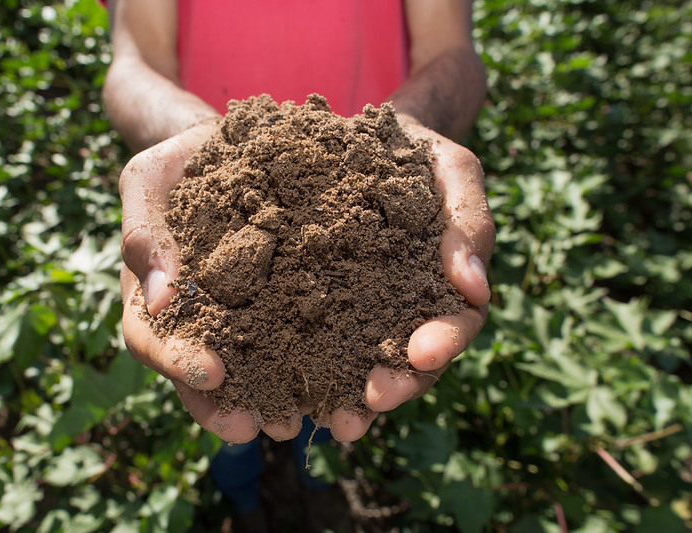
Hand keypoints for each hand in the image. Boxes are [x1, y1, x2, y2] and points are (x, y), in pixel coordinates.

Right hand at [119, 121, 302, 443]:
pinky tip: (341, 381)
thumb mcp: (148, 180)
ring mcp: (239, 314)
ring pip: (249, 370)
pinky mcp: (284, 302)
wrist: (231, 143)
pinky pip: (296, 338)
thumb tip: (159, 302)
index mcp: (154, 297)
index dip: (176, 362)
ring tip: (305, 420)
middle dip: (229, 406)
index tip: (212, 373)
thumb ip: (144, 233)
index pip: (152, 341)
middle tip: (263, 426)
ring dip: (274, 400)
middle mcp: (196, 317)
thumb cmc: (179, 161)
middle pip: (200, 376)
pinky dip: (315, 364)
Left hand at [319, 119, 495, 441]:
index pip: (456, 322)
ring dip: (353, 397)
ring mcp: (365, 310)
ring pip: (365, 364)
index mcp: (446, 284)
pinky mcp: (321, 304)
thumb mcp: (453, 171)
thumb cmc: (416, 153)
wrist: (361, 138)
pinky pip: (317, 342)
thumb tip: (474, 288)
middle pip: (413, 361)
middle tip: (372, 402)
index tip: (422, 353)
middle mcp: (409, 308)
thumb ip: (469, 223)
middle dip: (398, 384)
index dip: (444, 342)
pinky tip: (290, 391)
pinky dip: (308, 370)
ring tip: (333, 420)